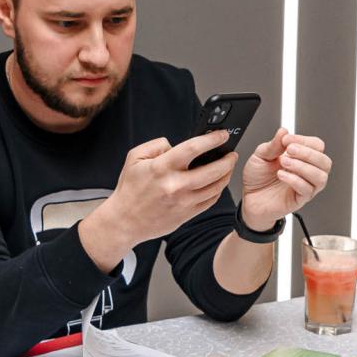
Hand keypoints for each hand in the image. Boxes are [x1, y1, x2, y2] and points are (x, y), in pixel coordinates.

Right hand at [90, 133, 236, 251]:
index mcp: (161, 168)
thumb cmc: (130, 189)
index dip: (212, 140)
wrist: (125, 221)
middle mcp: (175, 185)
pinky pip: (210, 201)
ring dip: (226, 175)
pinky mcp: (187, 214)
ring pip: (216, 187)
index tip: (222, 135)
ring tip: (228, 167)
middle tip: (232, 154)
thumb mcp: (134, 158)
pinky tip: (218, 183)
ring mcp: (183, 202)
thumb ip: (156, 145)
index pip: (193, 148)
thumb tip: (174, 145)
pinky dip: (217, 190)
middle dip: (227, 160)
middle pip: (213, 170)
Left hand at [239, 130, 332, 228]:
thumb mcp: (261, 155)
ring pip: (321, 177)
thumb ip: (273, 144)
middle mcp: (306, 172)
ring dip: (303, 167)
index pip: (316, 146)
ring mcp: (305, 186)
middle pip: (325, 161)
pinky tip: (281, 175)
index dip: (304, 140)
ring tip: (285, 163)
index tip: (287, 140)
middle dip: (308, 153)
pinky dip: (295, 180)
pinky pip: (307, 190)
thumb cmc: (257, 179)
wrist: (249, 199)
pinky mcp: (299, 199)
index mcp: (301, 158)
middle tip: (290, 150)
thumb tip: (284, 131)